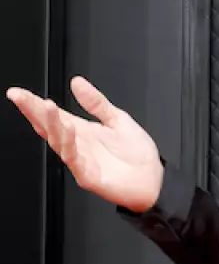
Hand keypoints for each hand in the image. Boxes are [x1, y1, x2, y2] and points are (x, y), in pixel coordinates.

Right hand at [7, 77, 163, 211]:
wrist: (155, 181)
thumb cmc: (138, 156)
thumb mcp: (119, 120)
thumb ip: (97, 102)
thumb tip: (77, 82)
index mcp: (82, 131)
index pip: (53, 115)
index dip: (34, 104)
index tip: (19, 93)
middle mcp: (77, 145)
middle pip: (48, 126)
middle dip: (32, 111)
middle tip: (18, 96)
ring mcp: (80, 161)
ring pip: (58, 141)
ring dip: (51, 123)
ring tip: (46, 106)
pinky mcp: (88, 176)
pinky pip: (74, 159)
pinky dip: (69, 144)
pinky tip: (68, 129)